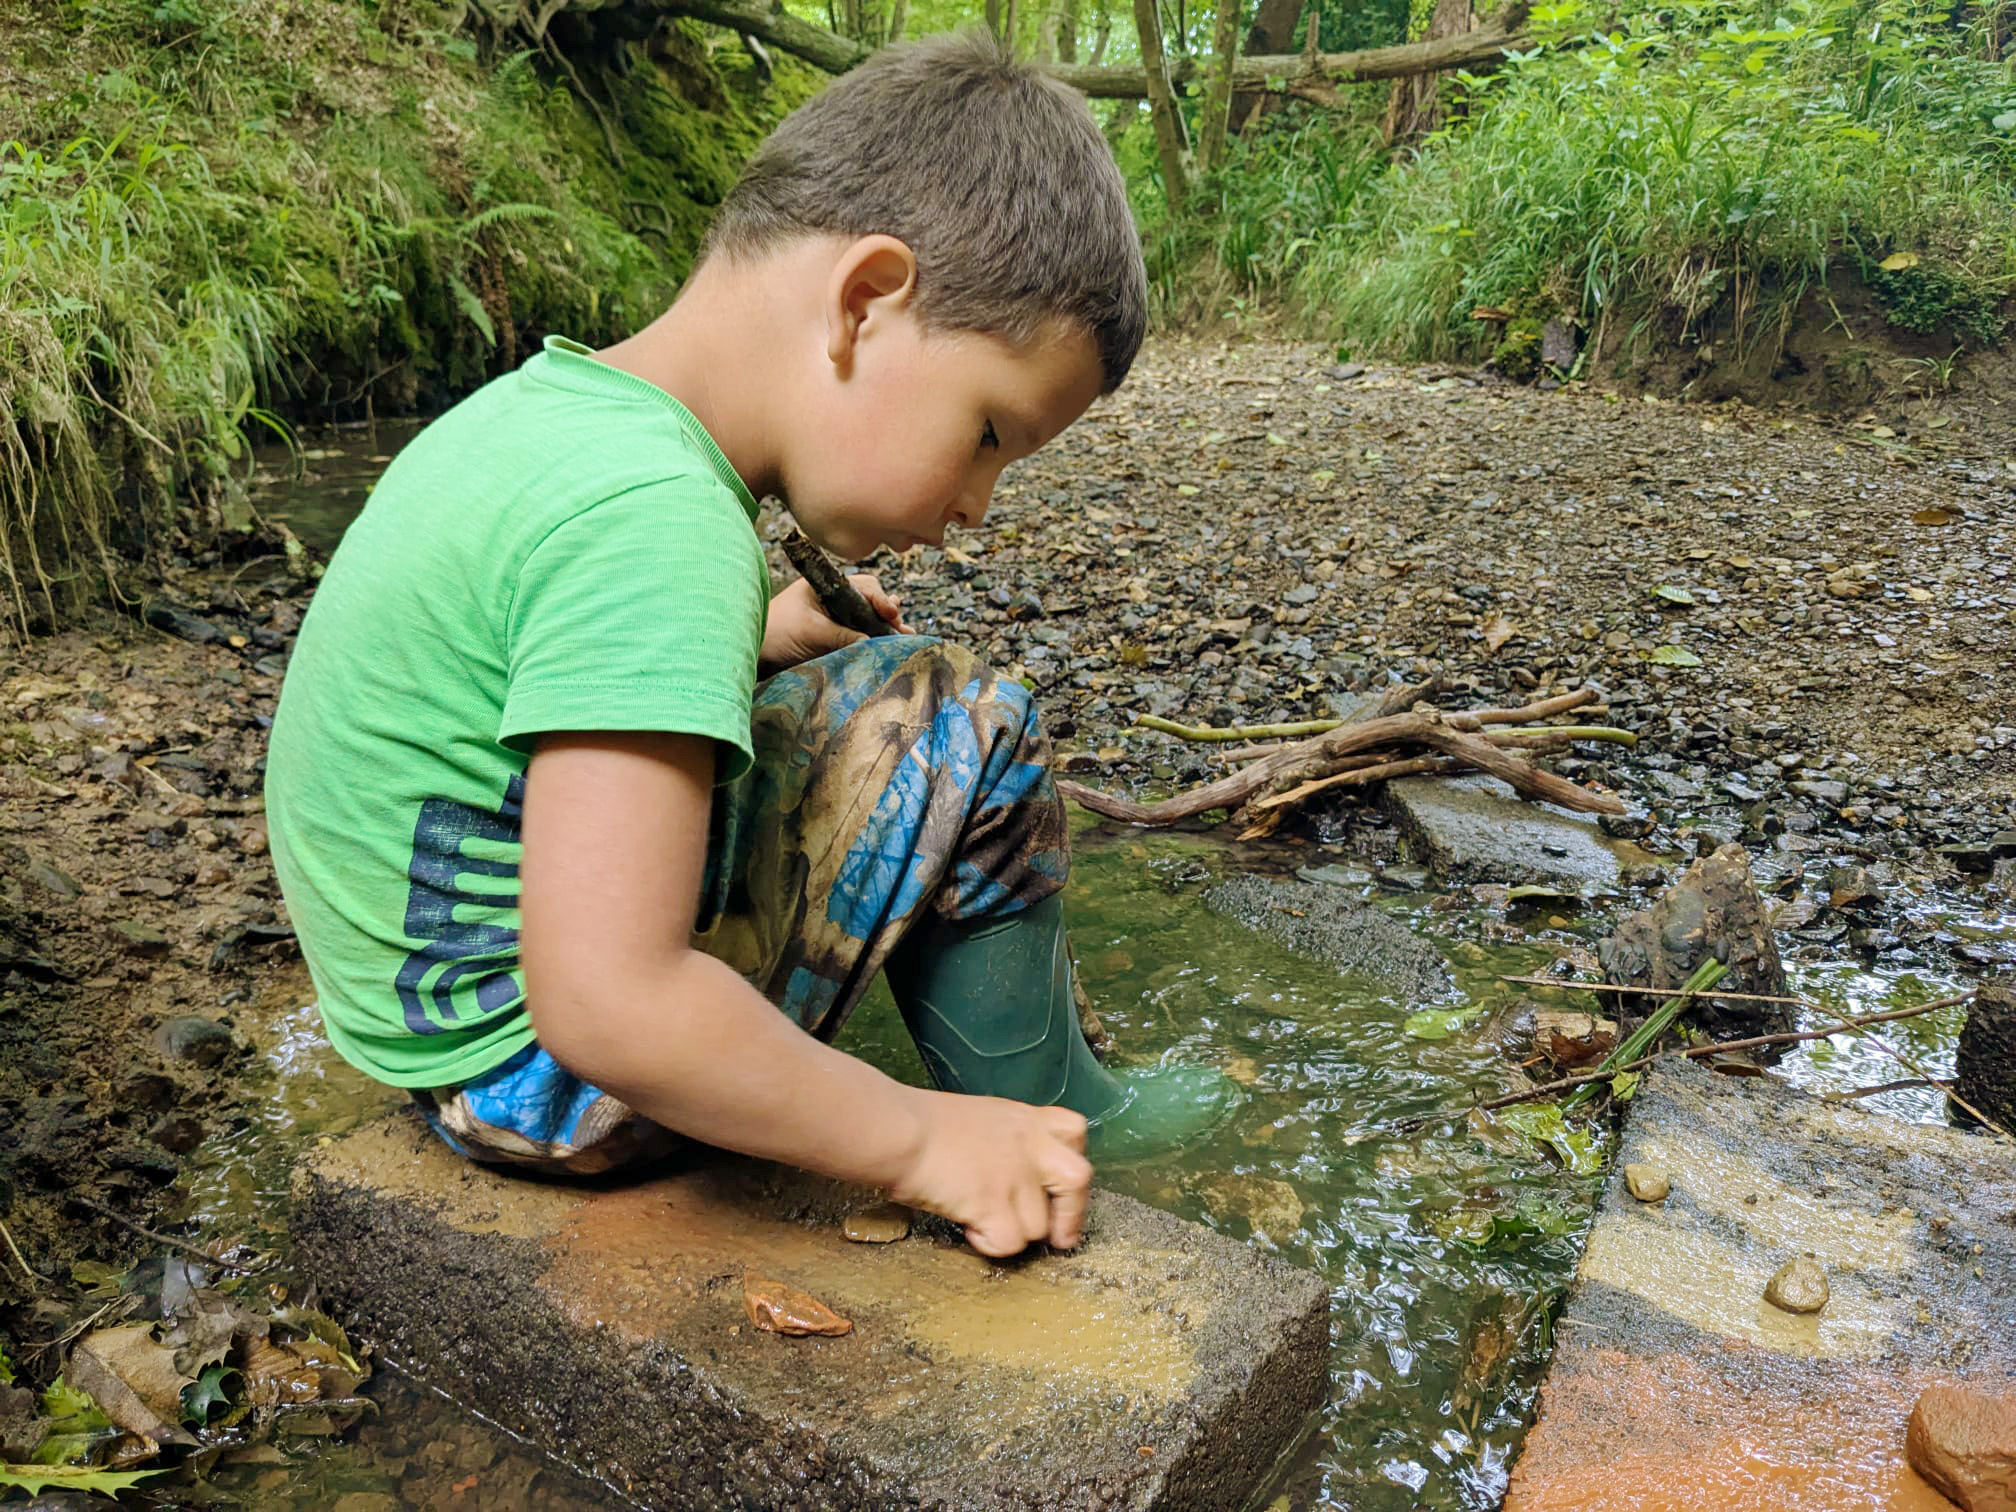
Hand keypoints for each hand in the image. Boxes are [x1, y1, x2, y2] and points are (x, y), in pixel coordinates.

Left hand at [759, 573, 909, 672]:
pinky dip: (874, 639)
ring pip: (868, 620)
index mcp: (826, 587)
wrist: (752, 655)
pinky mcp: (833, 639)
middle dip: (888, 614)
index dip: (881, 599)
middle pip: (871, 602)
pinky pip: (859, 636)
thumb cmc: (775, 634)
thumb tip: (878, 642)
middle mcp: (833, 600)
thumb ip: (845, 636)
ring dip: (885, 628)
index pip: (864, 586)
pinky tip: (890, 642)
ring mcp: (834, 619)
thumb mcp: (812, 633)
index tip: (891, 613)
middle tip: (901, 630)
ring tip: (903, 636)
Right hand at [887, 1088, 1091, 1257]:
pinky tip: (969, 1229)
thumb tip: (1003, 1174)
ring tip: (977, 1219)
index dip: (1071, 1160)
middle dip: (1073, 1213)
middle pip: (1078, 1180)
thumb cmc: (919, 1124)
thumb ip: (1004, 1143)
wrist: (899, 1132)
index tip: (1059, 1185)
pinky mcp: (996, 1204)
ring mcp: (1016, 1176)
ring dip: (1011, 1231)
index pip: (1074, 1132)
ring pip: (1037, 1225)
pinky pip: (1010, 1243)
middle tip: (1060, 1237)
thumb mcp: (978, 1119)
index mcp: (1024, 1120)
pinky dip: (990, 1245)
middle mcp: (1029, 1146)